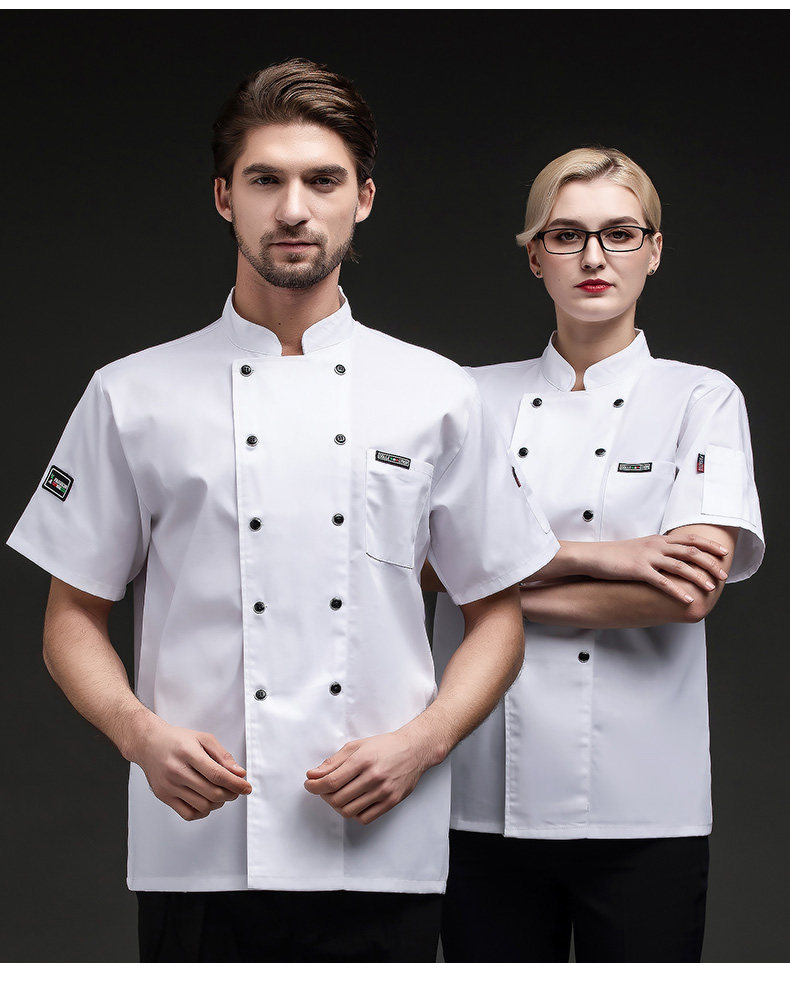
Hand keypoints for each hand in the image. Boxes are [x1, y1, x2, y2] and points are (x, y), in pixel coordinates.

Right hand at [131, 717, 251, 820]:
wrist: (149, 743)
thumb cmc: (177, 740)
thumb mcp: (203, 739)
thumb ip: (223, 756)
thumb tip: (239, 773)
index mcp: (188, 753)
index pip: (217, 775)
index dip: (236, 784)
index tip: (247, 787)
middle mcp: (176, 771)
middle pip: (212, 793)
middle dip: (231, 794)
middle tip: (236, 790)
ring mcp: (169, 786)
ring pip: (203, 806)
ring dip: (218, 803)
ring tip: (221, 794)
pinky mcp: (163, 796)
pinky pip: (188, 814)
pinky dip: (203, 812)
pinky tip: (206, 801)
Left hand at [304, 731, 430, 824]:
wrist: (414, 750)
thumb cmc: (385, 746)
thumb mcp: (356, 746)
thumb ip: (333, 762)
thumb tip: (313, 775)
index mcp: (363, 760)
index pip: (331, 781)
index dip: (315, 786)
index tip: (310, 785)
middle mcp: (373, 777)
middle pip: (337, 798)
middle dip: (324, 796)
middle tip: (323, 789)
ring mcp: (383, 791)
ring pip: (348, 810)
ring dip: (337, 806)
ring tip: (338, 795)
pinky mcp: (391, 802)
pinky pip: (364, 818)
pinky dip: (354, 814)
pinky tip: (354, 802)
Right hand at [578, 531, 728, 602]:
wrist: (593, 556)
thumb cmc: (615, 555)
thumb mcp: (640, 548)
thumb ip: (657, 551)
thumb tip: (672, 559)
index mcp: (658, 539)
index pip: (690, 539)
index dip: (709, 545)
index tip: (724, 553)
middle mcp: (656, 545)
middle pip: (690, 551)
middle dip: (710, 563)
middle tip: (723, 574)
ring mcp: (648, 557)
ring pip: (680, 566)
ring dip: (698, 577)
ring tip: (711, 587)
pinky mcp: (638, 570)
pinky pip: (662, 581)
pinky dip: (677, 591)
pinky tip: (687, 599)